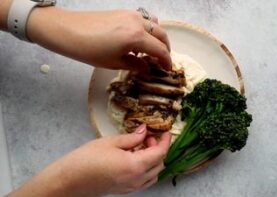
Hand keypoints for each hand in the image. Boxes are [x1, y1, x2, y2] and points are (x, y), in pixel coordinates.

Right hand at [8, 124, 171, 196]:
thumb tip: (143, 131)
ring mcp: (131, 187)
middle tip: (149, 136)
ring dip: (153, 159)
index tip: (165, 132)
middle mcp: (137, 179)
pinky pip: (144, 180)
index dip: (165, 141)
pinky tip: (134, 158)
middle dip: (159, 148)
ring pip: (154, 174)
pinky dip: (146, 168)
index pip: (160, 153)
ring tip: (141, 146)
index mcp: (135, 166)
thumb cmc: (85, 160)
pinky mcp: (125, 190)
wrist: (68, 181)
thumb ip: (131, 137)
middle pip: (159, 164)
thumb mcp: (110, 142)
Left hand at [26, 7, 171, 71]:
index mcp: (136, 37)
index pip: (160, 50)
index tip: (167, 70)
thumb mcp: (114, 63)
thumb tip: (148, 71)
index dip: (167, 61)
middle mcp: (137, 23)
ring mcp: (131, 15)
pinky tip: (138, 39)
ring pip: (154, 25)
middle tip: (162, 62)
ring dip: (158, 37)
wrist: (67, 30)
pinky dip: (147, 30)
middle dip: (166, 49)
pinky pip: (143, 19)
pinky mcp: (124, 12)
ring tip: (151, 50)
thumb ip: (136, 66)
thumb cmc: (89, 50)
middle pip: (162, 35)